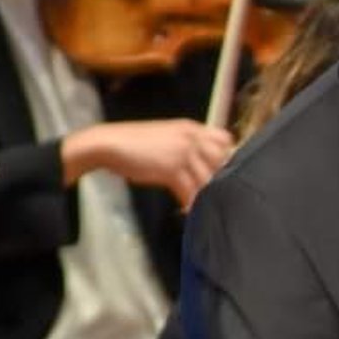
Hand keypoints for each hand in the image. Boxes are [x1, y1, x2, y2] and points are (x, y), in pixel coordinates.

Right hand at [64, 119, 235, 209]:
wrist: (109, 143)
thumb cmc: (136, 142)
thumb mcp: (167, 137)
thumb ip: (187, 146)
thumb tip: (202, 164)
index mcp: (191, 127)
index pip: (225, 138)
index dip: (228, 155)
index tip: (225, 171)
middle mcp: (191, 138)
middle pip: (222, 159)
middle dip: (222, 177)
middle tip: (220, 193)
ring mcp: (182, 153)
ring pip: (207, 178)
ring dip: (207, 195)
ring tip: (205, 207)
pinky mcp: (171, 169)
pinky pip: (189, 190)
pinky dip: (190, 203)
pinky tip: (187, 210)